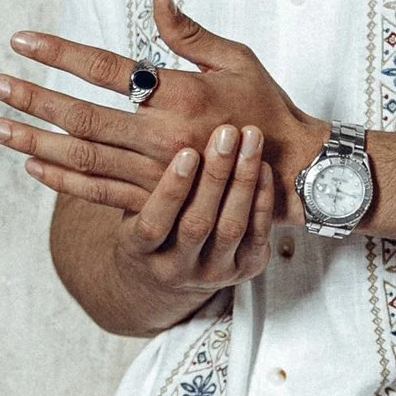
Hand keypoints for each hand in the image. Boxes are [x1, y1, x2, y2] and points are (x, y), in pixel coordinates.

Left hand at [0, 0, 327, 216]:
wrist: (294, 175)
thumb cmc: (266, 109)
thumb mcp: (236, 60)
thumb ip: (188, 32)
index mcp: (180, 94)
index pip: (106, 68)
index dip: (60, 53)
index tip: (22, 41)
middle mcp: (163, 136)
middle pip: (82, 117)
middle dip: (33, 100)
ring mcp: (157, 174)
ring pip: (82, 158)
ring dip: (35, 142)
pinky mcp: (157, 202)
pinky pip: (100, 192)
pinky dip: (63, 180)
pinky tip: (33, 164)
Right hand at [62, 121, 275, 335]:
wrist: (170, 276)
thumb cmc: (150, 225)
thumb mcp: (132, 207)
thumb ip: (140, 179)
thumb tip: (143, 119)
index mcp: (141, 252)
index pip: (154, 224)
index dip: (172, 190)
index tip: (187, 152)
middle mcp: (176, 268)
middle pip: (198, 224)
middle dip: (215, 175)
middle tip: (227, 132)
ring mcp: (213, 273)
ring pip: (231, 228)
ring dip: (243, 180)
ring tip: (251, 139)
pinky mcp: (244, 271)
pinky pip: (257, 235)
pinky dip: (262, 199)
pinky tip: (264, 166)